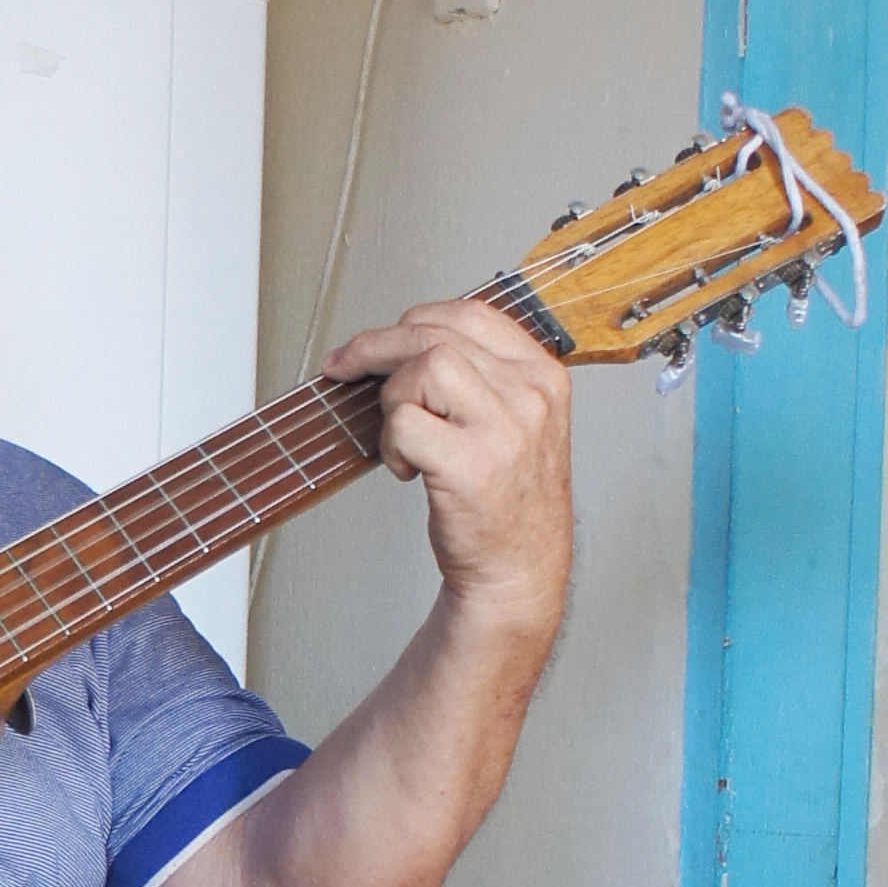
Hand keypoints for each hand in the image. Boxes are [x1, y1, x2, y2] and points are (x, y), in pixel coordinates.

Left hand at [325, 297, 572, 638]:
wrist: (518, 571)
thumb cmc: (506, 501)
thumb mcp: (517, 423)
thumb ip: (480, 378)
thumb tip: (401, 343)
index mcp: (543, 376)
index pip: (470, 314)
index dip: (412, 320)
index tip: (377, 340)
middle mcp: (530, 395)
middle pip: (436, 334)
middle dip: (375, 347)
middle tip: (343, 368)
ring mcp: (505, 429)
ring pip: (422, 367)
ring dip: (392, 400)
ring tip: (402, 440)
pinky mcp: (472, 465)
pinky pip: (405, 422)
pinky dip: (390, 443)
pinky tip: (407, 469)